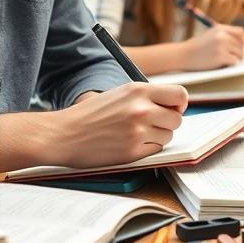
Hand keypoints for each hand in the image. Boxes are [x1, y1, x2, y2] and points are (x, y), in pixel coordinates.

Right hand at [47, 83, 187, 167]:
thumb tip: (173, 105)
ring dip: (157, 136)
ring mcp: (138, 131)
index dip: (179, 104)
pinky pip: (155, 150)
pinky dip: (147, 149)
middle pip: (177, 119)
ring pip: (168, 136)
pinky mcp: (133, 151)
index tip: (171, 109)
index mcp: (138, 90)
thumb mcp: (119, 94)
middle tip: (151, 125)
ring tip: (136, 134)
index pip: (180, 95)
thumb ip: (145, 97)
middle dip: (167, 123)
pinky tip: (129, 144)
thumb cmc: (89, 114)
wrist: (63, 134)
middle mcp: (141, 109)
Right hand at [181, 24, 243, 69]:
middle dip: (238, 52)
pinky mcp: (221, 57)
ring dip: (235, 59)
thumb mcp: (210, 35)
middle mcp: (222, 35)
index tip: (236, 47)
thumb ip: (224, 35)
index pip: (240, 32)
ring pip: (240, 54)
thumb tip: (241, 42)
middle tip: (231, 57)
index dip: (240, 40)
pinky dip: (231, 64)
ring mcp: (222, 46)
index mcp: (220, 28)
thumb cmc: (197, 46)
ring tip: (226, 61)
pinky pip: (235, 61)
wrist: (184, 55)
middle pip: (241, 44)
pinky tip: (224, 64)